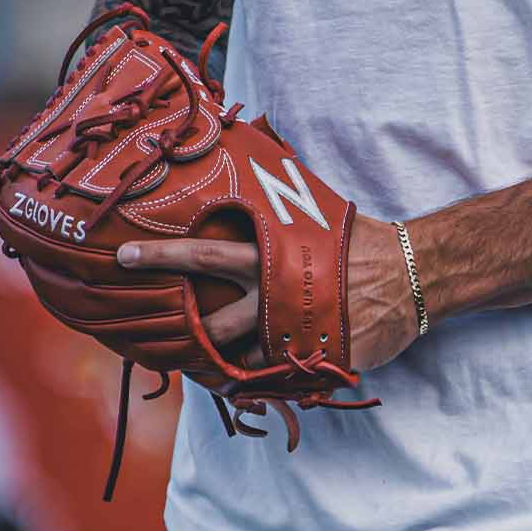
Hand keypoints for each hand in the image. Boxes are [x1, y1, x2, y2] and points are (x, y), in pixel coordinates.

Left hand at [115, 212, 418, 386]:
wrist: (409, 274)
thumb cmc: (357, 238)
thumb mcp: (314, 212)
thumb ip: (278, 206)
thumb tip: (253, 151)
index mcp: (269, 253)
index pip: (204, 253)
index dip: (163, 255)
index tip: (123, 255)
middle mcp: (271, 295)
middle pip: (210, 317)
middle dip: (171, 325)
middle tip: (133, 327)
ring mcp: (288, 332)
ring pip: (234, 356)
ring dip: (209, 361)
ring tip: (187, 363)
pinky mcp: (308, 358)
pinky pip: (268, 376)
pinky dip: (250, 377)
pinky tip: (237, 379)